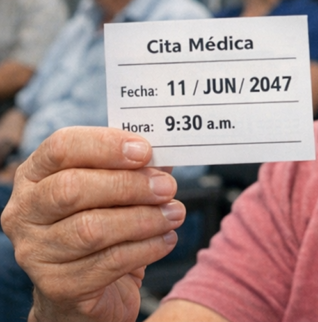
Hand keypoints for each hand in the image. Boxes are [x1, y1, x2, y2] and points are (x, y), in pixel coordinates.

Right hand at [1, 127, 185, 321]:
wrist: (89, 288)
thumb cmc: (104, 222)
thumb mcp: (113, 189)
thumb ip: (135, 167)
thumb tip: (165, 153)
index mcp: (35, 175)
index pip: (61, 148)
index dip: (105, 146)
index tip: (145, 151)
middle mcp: (25, 211)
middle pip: (72, 188)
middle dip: (128, 185)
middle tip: (167, 187)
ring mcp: (35, 252)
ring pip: (91, 229)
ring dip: (143, 219)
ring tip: (174, 214)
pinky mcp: (58, 286)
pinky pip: (108, 262)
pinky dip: (146, 247)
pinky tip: (166, 238)